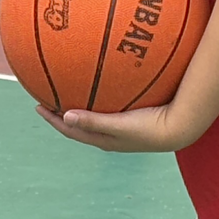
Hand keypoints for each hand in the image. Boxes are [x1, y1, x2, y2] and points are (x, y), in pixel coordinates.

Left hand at [36, 102, 198, 152]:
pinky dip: (101, 95)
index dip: (53, 119)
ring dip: (81, 104)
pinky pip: (110, 105)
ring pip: (94, 114)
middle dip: (62, 111)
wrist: (181, 128)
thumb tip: (65, 116)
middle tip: (48, 96)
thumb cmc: (151, 127)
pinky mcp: (134, 117)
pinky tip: (105, 79)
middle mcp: (110, 135)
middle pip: (79, 122)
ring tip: (70, 88)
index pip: (71, 130)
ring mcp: (122, 127)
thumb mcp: (119, 124)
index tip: (37, 106)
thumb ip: (94, 121)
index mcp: (103, 139)